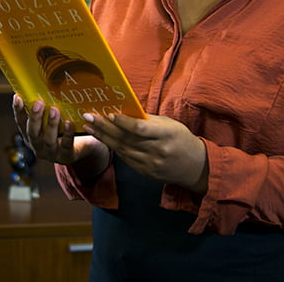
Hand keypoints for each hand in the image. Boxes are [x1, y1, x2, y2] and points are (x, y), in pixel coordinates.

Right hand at [12, 95, 108, 169]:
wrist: (83, 146)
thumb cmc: (63, 129)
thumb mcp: (51, 120)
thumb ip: (44, 108)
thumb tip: (38, 85)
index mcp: (31, 136)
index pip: (21, 123)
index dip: (18, 111)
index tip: (18, 97)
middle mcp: (38, 146)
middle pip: (32, 133)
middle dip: (35, 117)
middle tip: (38, 103)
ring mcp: (51, 153)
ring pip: (48, 140)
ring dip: (51, 124)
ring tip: (54, 110)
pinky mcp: (66, 157)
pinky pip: (66, 145)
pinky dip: (67, 134)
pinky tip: (69, 123)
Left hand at [83, 112, 208, 192]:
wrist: (195, 167)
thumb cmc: (182, 139)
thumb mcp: (170, 125)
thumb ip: (149, 120)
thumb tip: (125, 112)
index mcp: (166, 135)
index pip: (140, 128)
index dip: (123, 122)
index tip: (108, 113)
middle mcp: (157, 151)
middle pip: (126, 139)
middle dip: (104, 127)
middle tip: (88, 116)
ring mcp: (150, 164)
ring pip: (122, 149)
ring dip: (103, 137)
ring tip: (89, 126)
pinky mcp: (145, 172)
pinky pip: (126, 158)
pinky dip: (113, 147)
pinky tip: (102, 138)